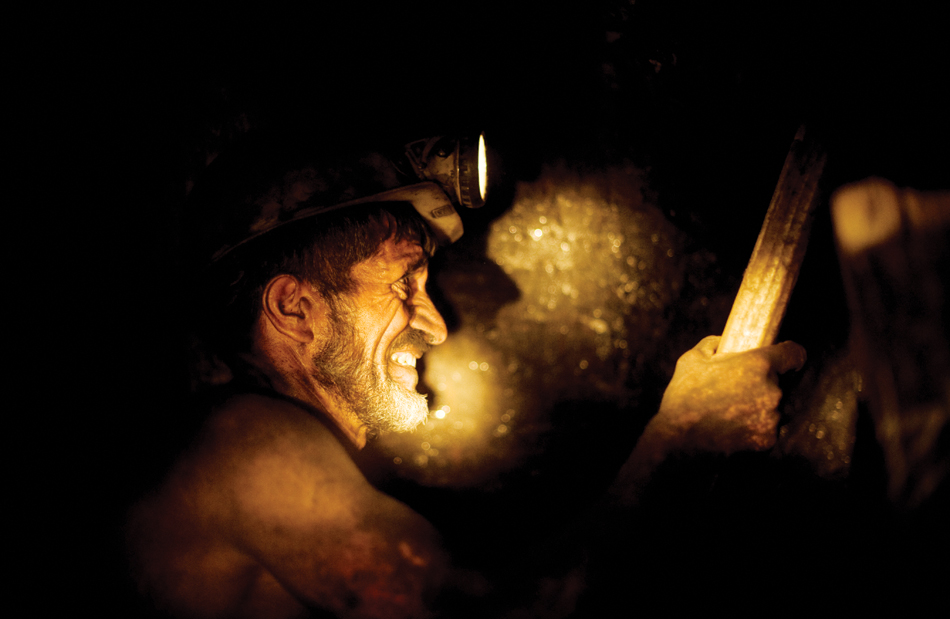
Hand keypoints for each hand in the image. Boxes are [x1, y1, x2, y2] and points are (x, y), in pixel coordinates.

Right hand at [656, 335, 805, 454]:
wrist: (678, 440)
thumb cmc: (683, 396)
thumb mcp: (692, 359)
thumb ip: (712, 344)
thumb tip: (722, 342)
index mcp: (758, 364)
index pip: (794, 353)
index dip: (790, 355)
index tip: (786, 361)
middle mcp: (772, 390)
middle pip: (780, 382)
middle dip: (763, 384)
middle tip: (737, 390)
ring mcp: (772, 416)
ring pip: (774, 407)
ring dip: (759, 407)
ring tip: (730, 411)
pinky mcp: (768, 438)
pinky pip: (768, 427)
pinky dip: (754, 428)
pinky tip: (731, 427)